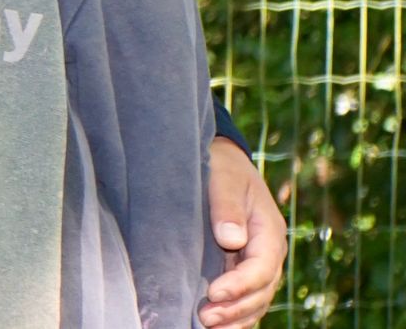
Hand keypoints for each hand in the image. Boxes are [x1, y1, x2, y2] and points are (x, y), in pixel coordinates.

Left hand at [201, 135, 286, 327]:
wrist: (223, 161)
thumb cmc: (222, 166)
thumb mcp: (224, 177)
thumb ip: (226, 206)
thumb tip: (231, 239)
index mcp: (269, 232)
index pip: (260, 268)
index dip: (239, 285)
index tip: (213, 293)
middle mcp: (268, 252)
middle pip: (260, 292)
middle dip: (234, 309)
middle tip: (205, 318)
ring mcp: (258, 263)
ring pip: (255, 301)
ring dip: (235, 318)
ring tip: (207, 328)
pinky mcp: (243, 268)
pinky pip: (246, 298)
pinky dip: (236, 315)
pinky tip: (218, 327)